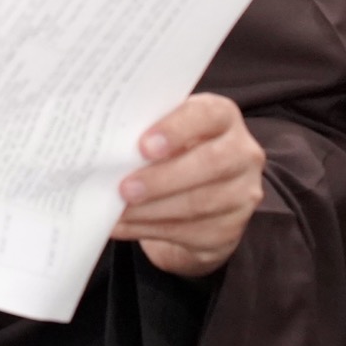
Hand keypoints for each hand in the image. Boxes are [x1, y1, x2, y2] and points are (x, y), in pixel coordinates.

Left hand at [112, 93, 265, 277]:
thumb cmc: (171, 152)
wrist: (194, 198)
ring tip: (116, 210)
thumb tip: (103, 146)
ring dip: (151, 209)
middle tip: (123, 188)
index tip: (143, 146)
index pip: (207, 115)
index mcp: (222, 117)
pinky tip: (122, 225)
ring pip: (199, 202)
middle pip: (210, 163)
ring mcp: (242, 193)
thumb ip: (144, 133)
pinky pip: (190, 231)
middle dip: (162, 178)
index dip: (176, 129)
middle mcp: (242, 152)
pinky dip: (149, 229)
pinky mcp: (230, 229)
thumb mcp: (162, 134)